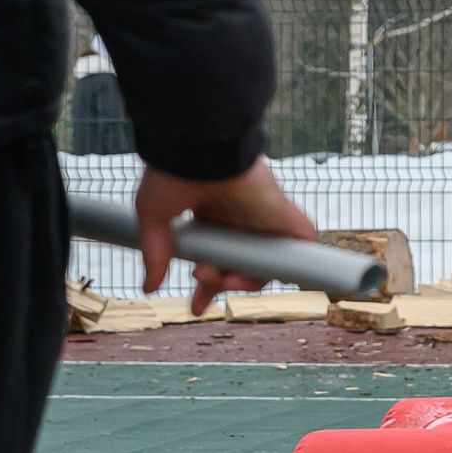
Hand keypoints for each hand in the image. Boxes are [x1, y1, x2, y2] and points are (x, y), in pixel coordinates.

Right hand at [133, 157, 319, 316]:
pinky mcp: (283, 213)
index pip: (215, 255)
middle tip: (201, 292)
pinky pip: (302, 244)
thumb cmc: (174, 172)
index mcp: (212, 214)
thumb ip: (156, 252)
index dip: (208, 283)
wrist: (201, 146)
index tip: (195, 306)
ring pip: (265, 263)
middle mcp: (240, 217)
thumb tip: (149, 286)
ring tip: (217, 278)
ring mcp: (263, 216)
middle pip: (241, 264)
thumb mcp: (155, 216)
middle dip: (221, 285)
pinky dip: (292, 264)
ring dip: (243, 281)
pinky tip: (264, 276)